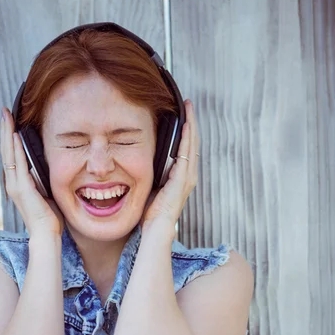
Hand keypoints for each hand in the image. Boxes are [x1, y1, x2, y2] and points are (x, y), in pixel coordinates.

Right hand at [0, 107, 63, 236]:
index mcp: (18, 184)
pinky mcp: (23, 188)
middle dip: (5, 130)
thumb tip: (44, 167)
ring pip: (9, 154)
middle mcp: (13, 183)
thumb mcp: (45, 193)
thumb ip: (41, 180)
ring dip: (7, 134)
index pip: (11, 156)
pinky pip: (18, 164)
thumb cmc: (48, 217)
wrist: (46, 233)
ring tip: (6, 116)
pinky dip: (15, 149)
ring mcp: (16, 185)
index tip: (10, 121)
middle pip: (6, 150)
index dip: (9, 138)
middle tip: (4, 111)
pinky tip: (14, 135)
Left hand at [141, 99, 199, 229]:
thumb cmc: (151, 214)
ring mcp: (187, 178)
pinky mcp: (182, 180)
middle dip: (191, 123)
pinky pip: (186, 154)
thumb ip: (154, 174)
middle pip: (192, 143)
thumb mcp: (152, 188)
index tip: (183, 113)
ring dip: (191, 126)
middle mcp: (188, 176)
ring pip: (192, 145)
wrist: (156, 230)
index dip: (186, 130)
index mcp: (181, 177)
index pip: (186, 148)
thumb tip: (142, 161)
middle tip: (188, 104)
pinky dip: (187, 138)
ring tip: (189, 108)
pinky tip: (185, 125)